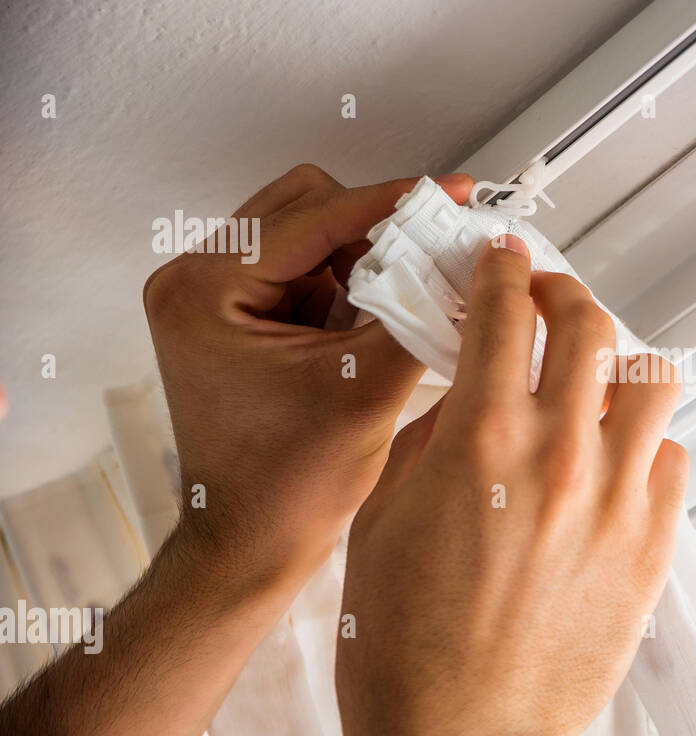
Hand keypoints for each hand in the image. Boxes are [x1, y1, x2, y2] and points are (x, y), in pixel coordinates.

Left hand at [143, 164, 473, 594]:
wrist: (254, 542)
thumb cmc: (287, 488)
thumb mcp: (369, 388)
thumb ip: (416, 313)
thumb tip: (461, 262)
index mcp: (205, 291)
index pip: (315, 216)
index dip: (391, 202)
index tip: (445, 193)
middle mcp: (196, 282)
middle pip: (306, 207)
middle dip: (373, 234)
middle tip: (427, 261)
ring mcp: (212, 298)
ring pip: (309, 235)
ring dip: (361, 262)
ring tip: (395, 312)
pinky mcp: (236, 317)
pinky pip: (305, 271)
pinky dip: (348, 288)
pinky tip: (371, 329)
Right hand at [337, 235, 688, 735]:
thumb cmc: (409, 648)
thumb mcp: (385, 518)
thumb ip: (432, 440)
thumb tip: (465, 397)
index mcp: (482, 441)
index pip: (504, 312)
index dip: (502, 270)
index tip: (503, 261)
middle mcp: (560, 457)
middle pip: (589, 324)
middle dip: (564, 295)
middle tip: (547, 300)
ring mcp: (617, 500)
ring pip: (652, 380)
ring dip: (619, 363)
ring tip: (594, 377)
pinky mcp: (651, 546)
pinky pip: (671, 459)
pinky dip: (645, 444)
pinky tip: (615, 459)